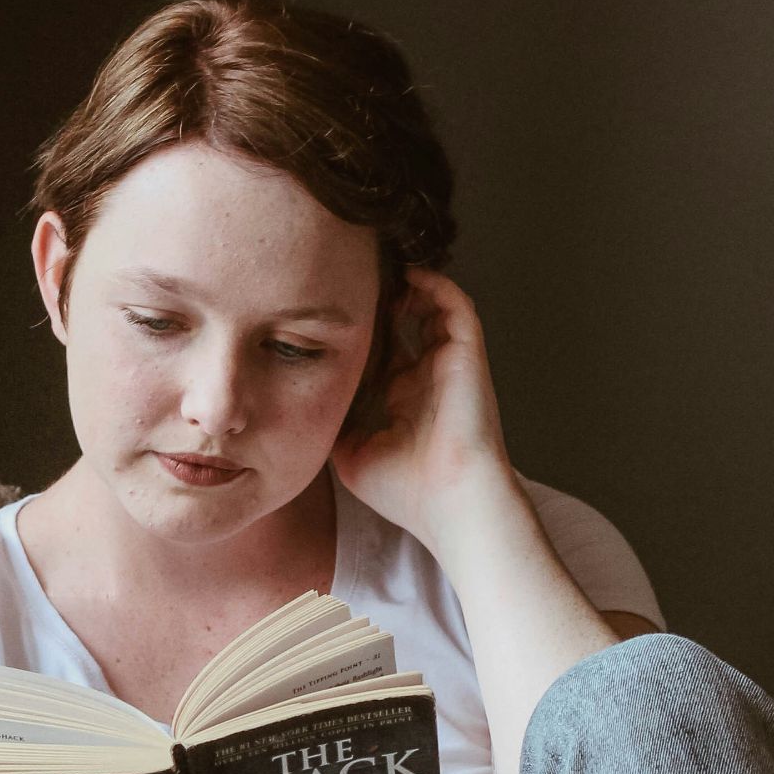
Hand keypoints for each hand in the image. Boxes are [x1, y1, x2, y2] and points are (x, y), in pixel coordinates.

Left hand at [331, 267, 519, 549]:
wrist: (451, 502)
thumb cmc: (406, 491)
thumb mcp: (352, 457)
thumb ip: (334, 424)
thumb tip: (306, 402)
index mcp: (406, 401)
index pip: (385, 353)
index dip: (362, 332)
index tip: (329, 314)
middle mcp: (428, 378)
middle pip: (408, 325)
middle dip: (383, 301)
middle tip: (350, 280)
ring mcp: (449, 365)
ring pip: (434, 308)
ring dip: (409, 286)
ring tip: (378, 270)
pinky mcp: (466, 356)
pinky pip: (457, 307)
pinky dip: (436, 286)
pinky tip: (409, 274)